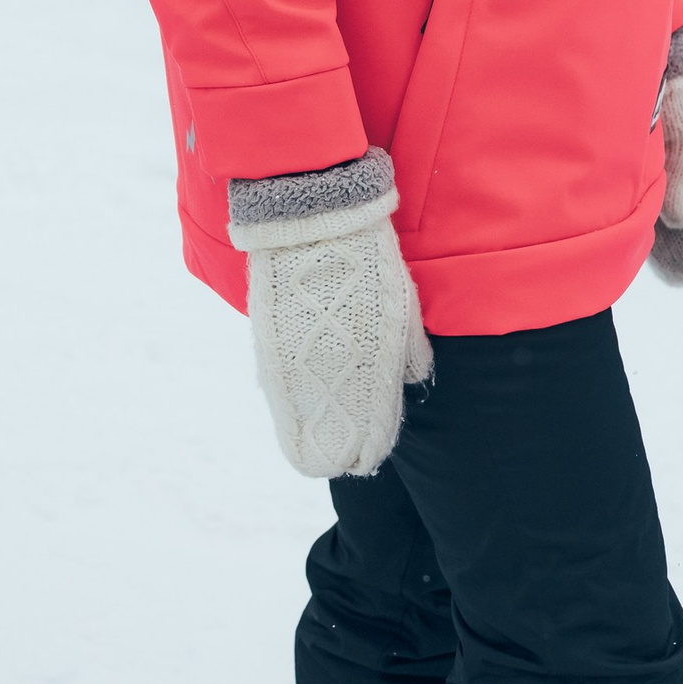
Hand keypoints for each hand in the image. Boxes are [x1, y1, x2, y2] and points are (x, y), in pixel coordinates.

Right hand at [228, 150, 430, 476]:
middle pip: (336, 435)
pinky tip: (292, 426)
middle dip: (338, 452)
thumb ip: (409, 349)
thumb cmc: (368, 258)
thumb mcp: (402, 304)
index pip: (375, 427)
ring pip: (303, 421)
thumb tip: (413, 378)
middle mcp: (337, 371)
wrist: (314, 218)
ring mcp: (299, 361)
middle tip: (338, 465)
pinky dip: (288, 412)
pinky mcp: (269, 344)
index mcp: (376, 362)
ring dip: (310, 440)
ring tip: (313, 460)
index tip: (367, 459)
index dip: (371, 447)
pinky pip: (280, 392)